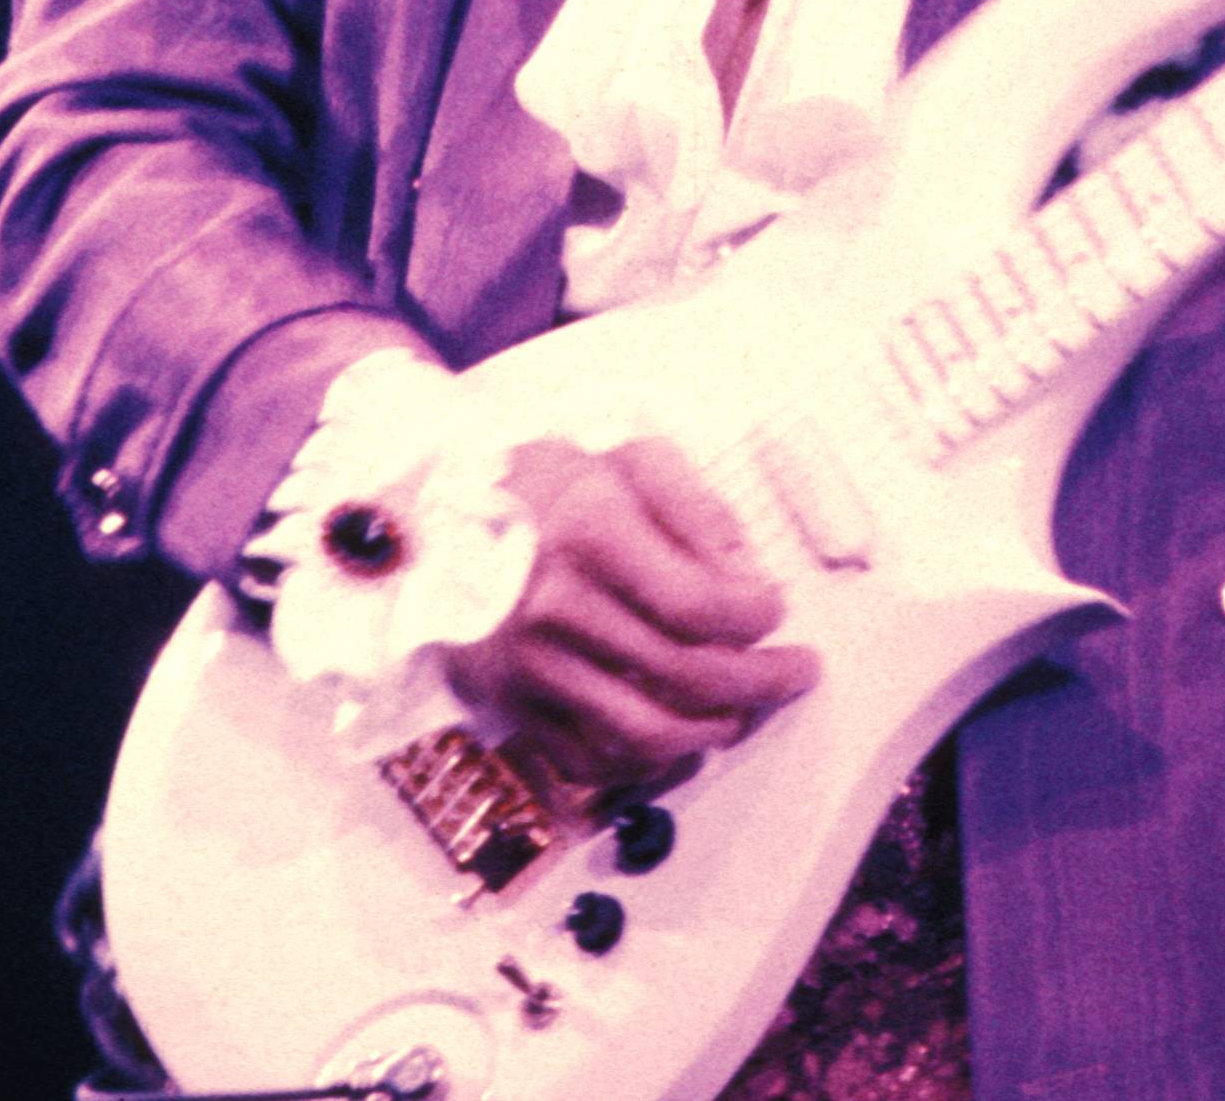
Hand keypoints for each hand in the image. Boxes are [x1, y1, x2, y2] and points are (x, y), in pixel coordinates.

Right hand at [441, 436, 817, 796]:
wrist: (431, 516)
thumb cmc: (540, 484)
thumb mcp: (623, 459)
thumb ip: (695, 509)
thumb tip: (747, 578)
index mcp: (591, 534)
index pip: (703, 605)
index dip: (758, 617)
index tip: (775, 610)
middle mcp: (558, 608)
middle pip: (688, 676)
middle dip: (762, 682)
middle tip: (793, 673)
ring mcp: (530, 665)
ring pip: (647, 733)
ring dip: (713, 731)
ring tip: (740, 711)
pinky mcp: (510, 703)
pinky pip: (591, 762)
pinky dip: (645, 764)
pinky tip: (676, 738)